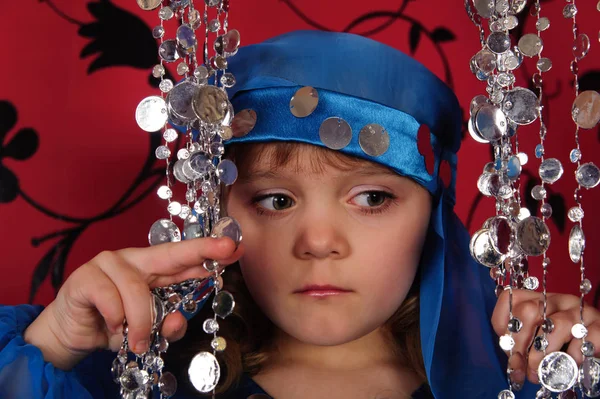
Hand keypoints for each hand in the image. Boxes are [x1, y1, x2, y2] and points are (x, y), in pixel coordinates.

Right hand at [24, 237, 243, 369]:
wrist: (71, 333)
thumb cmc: (114, 325)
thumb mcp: (147, 330)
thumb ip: (167, 325)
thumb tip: (178, 320)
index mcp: (152, 269)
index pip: (184, 259)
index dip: (209, 253)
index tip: (235, 247)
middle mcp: (134, 260)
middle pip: (169, 253)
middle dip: (200, 250)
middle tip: (225, 249)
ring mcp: (108, 263)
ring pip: (138, 290)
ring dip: (140, 321)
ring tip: (136, 341)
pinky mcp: (85, 276)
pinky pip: (110, 298)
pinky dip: (115, 318)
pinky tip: (110, 325)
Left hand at [492, 289, 599, 386]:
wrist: (597, 341)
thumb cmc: (562, 343)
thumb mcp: (537, 341)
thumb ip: (522, 350)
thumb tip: (515, 369)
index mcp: (535, 299)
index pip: (509, 301)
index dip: (504, 328)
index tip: (508, 351)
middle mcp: (555, 300)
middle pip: (528, 311)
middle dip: (520, 343)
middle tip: (523, 368)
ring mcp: (579, 310)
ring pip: (556, 324)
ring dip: (544, 353)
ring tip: (541, 372)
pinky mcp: (599, 325)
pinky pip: (586, 337)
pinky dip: (575, 355)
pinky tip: (570, 365)